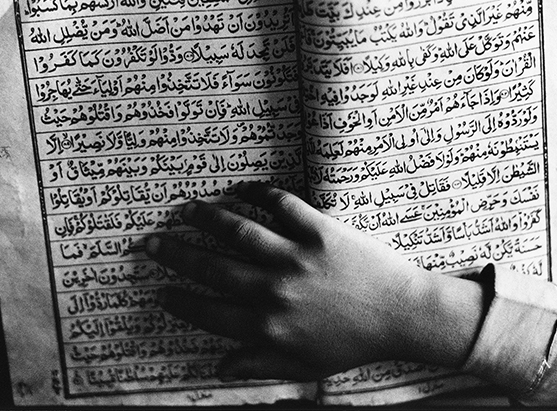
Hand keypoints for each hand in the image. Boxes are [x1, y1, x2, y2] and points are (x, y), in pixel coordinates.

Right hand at [145, 181, 483, 380]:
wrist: (403, 315)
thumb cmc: (355, 342)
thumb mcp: (305, 366)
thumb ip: (259, 365)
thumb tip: (220, 366)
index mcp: (269, 328)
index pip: (210, 312)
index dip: (181, 300)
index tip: (162, 289)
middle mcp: (275, 292)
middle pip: (213, 268)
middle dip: (177, 255)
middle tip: (154, 242)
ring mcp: (296, 258)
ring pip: (239, 232)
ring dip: (208, 219)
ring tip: (187, 209)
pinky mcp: (321, 231)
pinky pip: (283, 205)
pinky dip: (259, 194)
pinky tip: (242, 189)